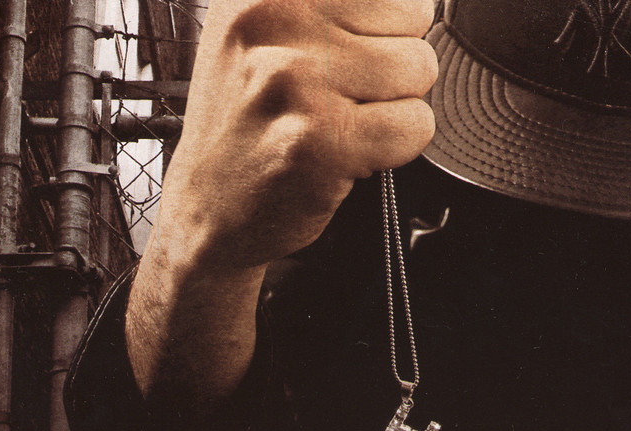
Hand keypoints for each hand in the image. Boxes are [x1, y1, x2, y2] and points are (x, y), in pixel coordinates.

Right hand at [159, 0, 437, 270]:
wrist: (209, 210)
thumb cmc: (243, 130)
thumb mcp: (259, 38)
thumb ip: (325, 8)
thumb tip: (416, 0)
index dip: (383, 23)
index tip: (349, 54)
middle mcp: (276, 22)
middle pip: (413, 14)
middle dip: (390, 63)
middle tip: (341, 97)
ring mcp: (298, 82)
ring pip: (420, 68)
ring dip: (394, 105)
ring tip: (341, 124)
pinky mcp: (321, 142)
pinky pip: (415, 125)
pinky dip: (397, 147)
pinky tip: (350, 154)